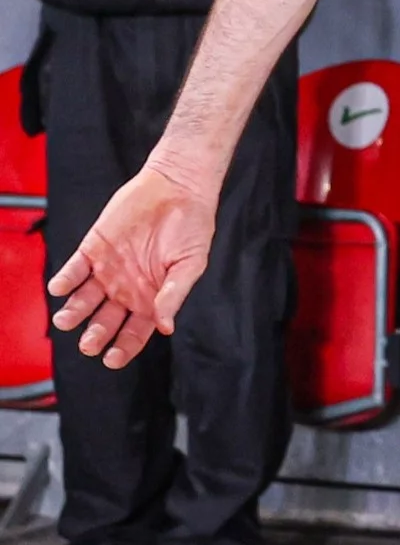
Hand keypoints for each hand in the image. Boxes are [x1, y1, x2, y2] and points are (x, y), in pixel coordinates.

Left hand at [48, 163, 218, 368]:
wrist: (178, 185)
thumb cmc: (192, 224)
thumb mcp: (191, 263)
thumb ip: (175, 294)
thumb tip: (166, 326)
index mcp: (151, 295)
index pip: (134, 331)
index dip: (123, 348)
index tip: (112, 358)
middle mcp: (126, 287)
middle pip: (105, 321)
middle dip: (95, 335)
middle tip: (89, 342)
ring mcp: (108, 269)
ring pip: (84, 300)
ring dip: (73, 313)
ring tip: (67, 319)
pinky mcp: (93, 248)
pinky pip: (73, 270)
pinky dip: (64, 281)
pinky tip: (61, 288)